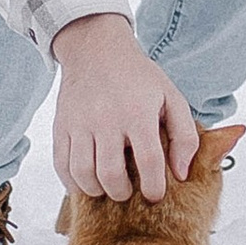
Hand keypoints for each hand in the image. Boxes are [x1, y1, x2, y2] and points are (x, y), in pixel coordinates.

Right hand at [49, 11, 197, 198]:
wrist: (96, 49)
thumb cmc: (138, 77)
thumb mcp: (171, 97)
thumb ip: (184, 135)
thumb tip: (181, 174)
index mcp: (138, 112)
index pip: (148, 162)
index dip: (154, 187)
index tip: (155, 195)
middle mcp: (106, 118)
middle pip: (111, 174)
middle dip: (123, 193)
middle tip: (129, 191)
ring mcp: (79, 123)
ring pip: (83, 174)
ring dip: (97, 190)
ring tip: (109, 187)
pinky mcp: (60, 126)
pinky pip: (61, 165)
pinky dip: (73, 182)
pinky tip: (87, 182)